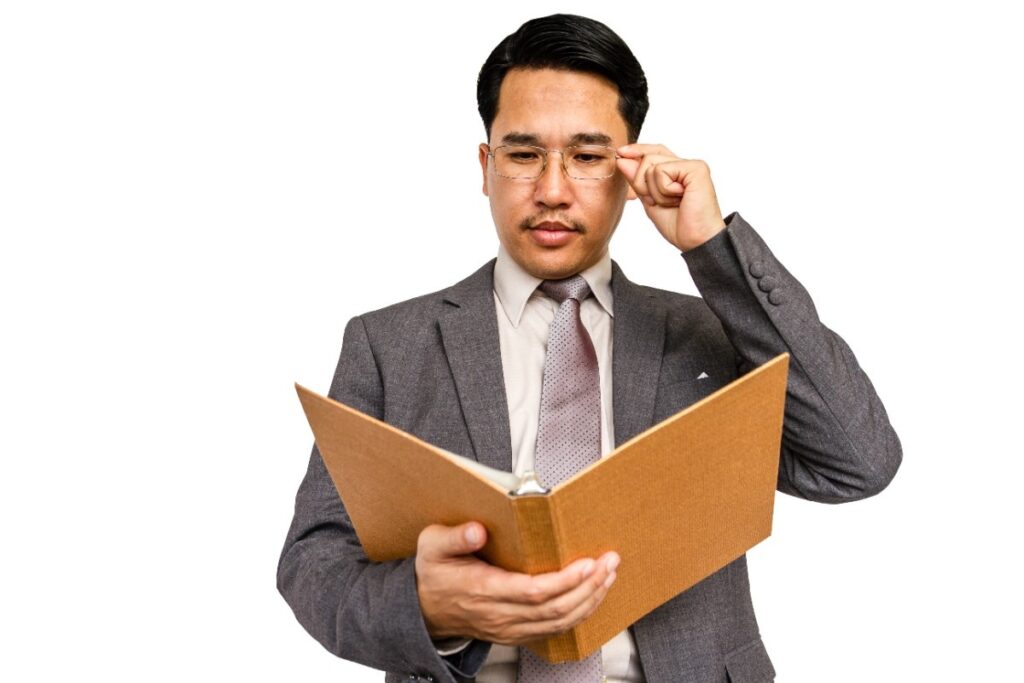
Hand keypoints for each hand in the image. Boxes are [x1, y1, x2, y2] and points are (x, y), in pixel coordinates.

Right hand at [415, 521, 619, 644]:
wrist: (425, 609)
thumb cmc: (433, 574)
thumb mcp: (432, 546)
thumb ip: (454, 538)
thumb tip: (477, 530)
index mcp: (482, 591)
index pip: (533, 593)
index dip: (564, 581)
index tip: (587, 564)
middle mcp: (500, 615)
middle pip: (555, 609)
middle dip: (589, 586)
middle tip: (609, 563)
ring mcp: (510, 628)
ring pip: (560, 622)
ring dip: (590, 599)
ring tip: (608, 575)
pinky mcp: (517, 633)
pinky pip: (555, 629)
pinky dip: (580, 613)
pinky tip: (593, 595)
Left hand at [616, 144, 725, 251]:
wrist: (695, 241)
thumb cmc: (677, 225)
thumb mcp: (649, 200)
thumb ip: (636, 180)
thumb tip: (622, 159)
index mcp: (676, 171)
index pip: (653, 152)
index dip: (637, 151)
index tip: (620, 153)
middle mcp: (684, 165)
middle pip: (647, 158)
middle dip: (643, 184)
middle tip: (660, 202)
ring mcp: (691, 165)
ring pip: (651, 165)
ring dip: (655, 191)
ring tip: (673, 202)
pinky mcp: (696, 168)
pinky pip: (662, 171)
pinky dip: (664, 190)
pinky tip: (680, 198)